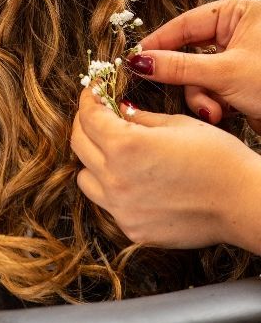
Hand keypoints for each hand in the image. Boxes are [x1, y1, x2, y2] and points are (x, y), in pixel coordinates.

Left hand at [71, 88, 260, 249]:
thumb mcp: (176, 123)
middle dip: (85, 124)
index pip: (88, 117)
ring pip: (85, 178)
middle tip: (98, 114)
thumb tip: (118, 110)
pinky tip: (132, 178)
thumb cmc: (217, 158)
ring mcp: (122, 209)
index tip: (92, 93)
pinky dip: (111, 188)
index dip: (88, 99)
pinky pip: (107, 204)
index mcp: (125, 146)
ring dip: (93, 159)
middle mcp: (116, 180)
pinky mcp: (133, 230)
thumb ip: (139, 118)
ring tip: (113, 149)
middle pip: (78, 144)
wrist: (243, 202)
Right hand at [125, 0, 260, 128]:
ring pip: (203, 75)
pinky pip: (218, 88)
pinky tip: (226, 115)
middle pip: (193, 53)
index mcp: (240, 11)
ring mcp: (246, 56)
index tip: (136, 58)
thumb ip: (179, 68)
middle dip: (192, 82)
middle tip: (192, 101)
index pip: (186, 23)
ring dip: (205, 98)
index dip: (160, 42)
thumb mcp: (227, 74)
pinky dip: (217, 104)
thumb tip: (140, 62)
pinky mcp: (249, 81)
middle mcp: (242, 30)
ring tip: (217, 114)